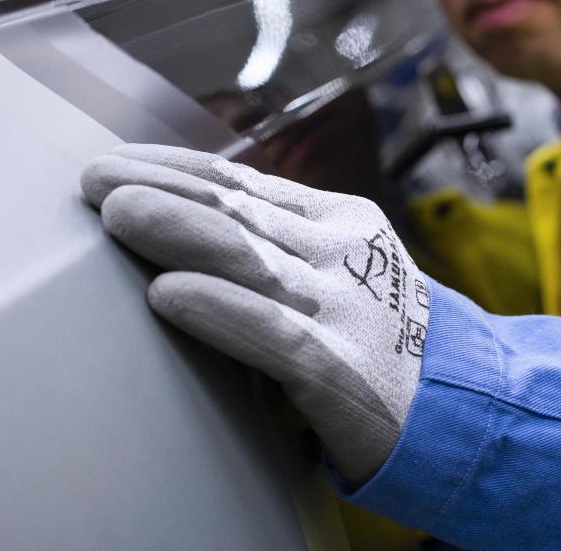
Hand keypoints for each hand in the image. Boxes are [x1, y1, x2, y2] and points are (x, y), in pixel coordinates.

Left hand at [81, 143, 429, 483]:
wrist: (463, 399)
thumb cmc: (382, 330)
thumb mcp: (340, 266)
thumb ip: (280, 242)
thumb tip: (189, 216)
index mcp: (340, 221)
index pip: (247, 183)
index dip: (180, 167)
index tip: (123, 160)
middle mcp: (344, 253)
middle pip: (242, 210)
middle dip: (165, 189)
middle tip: (98, 178)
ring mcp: (348, 308)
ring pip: (253, 258)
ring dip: (181, 231)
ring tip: (119, 213)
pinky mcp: (348, 373)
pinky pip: (276, 335)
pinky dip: (220, 310)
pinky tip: (171, 295)